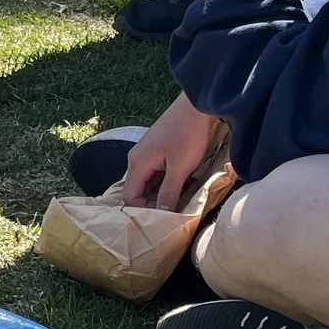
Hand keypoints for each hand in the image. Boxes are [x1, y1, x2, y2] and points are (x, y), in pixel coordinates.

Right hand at [122, 94, 224, 210]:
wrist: (197, 106)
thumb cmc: (188, 134)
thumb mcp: (180, 168)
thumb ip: (169, 192)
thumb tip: (161, 216)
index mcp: (137, 164)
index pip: (130, 198)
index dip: (144, 212)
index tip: (163, 221)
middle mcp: (137, 160)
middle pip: (138, 191)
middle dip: (153, 205)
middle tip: (173, 216)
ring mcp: (146, 154)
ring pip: (148, 183)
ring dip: (162, 194)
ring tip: (179, 204)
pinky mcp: (157, 151)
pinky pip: (156, 174)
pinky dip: (166, 183)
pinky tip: (181, 187)